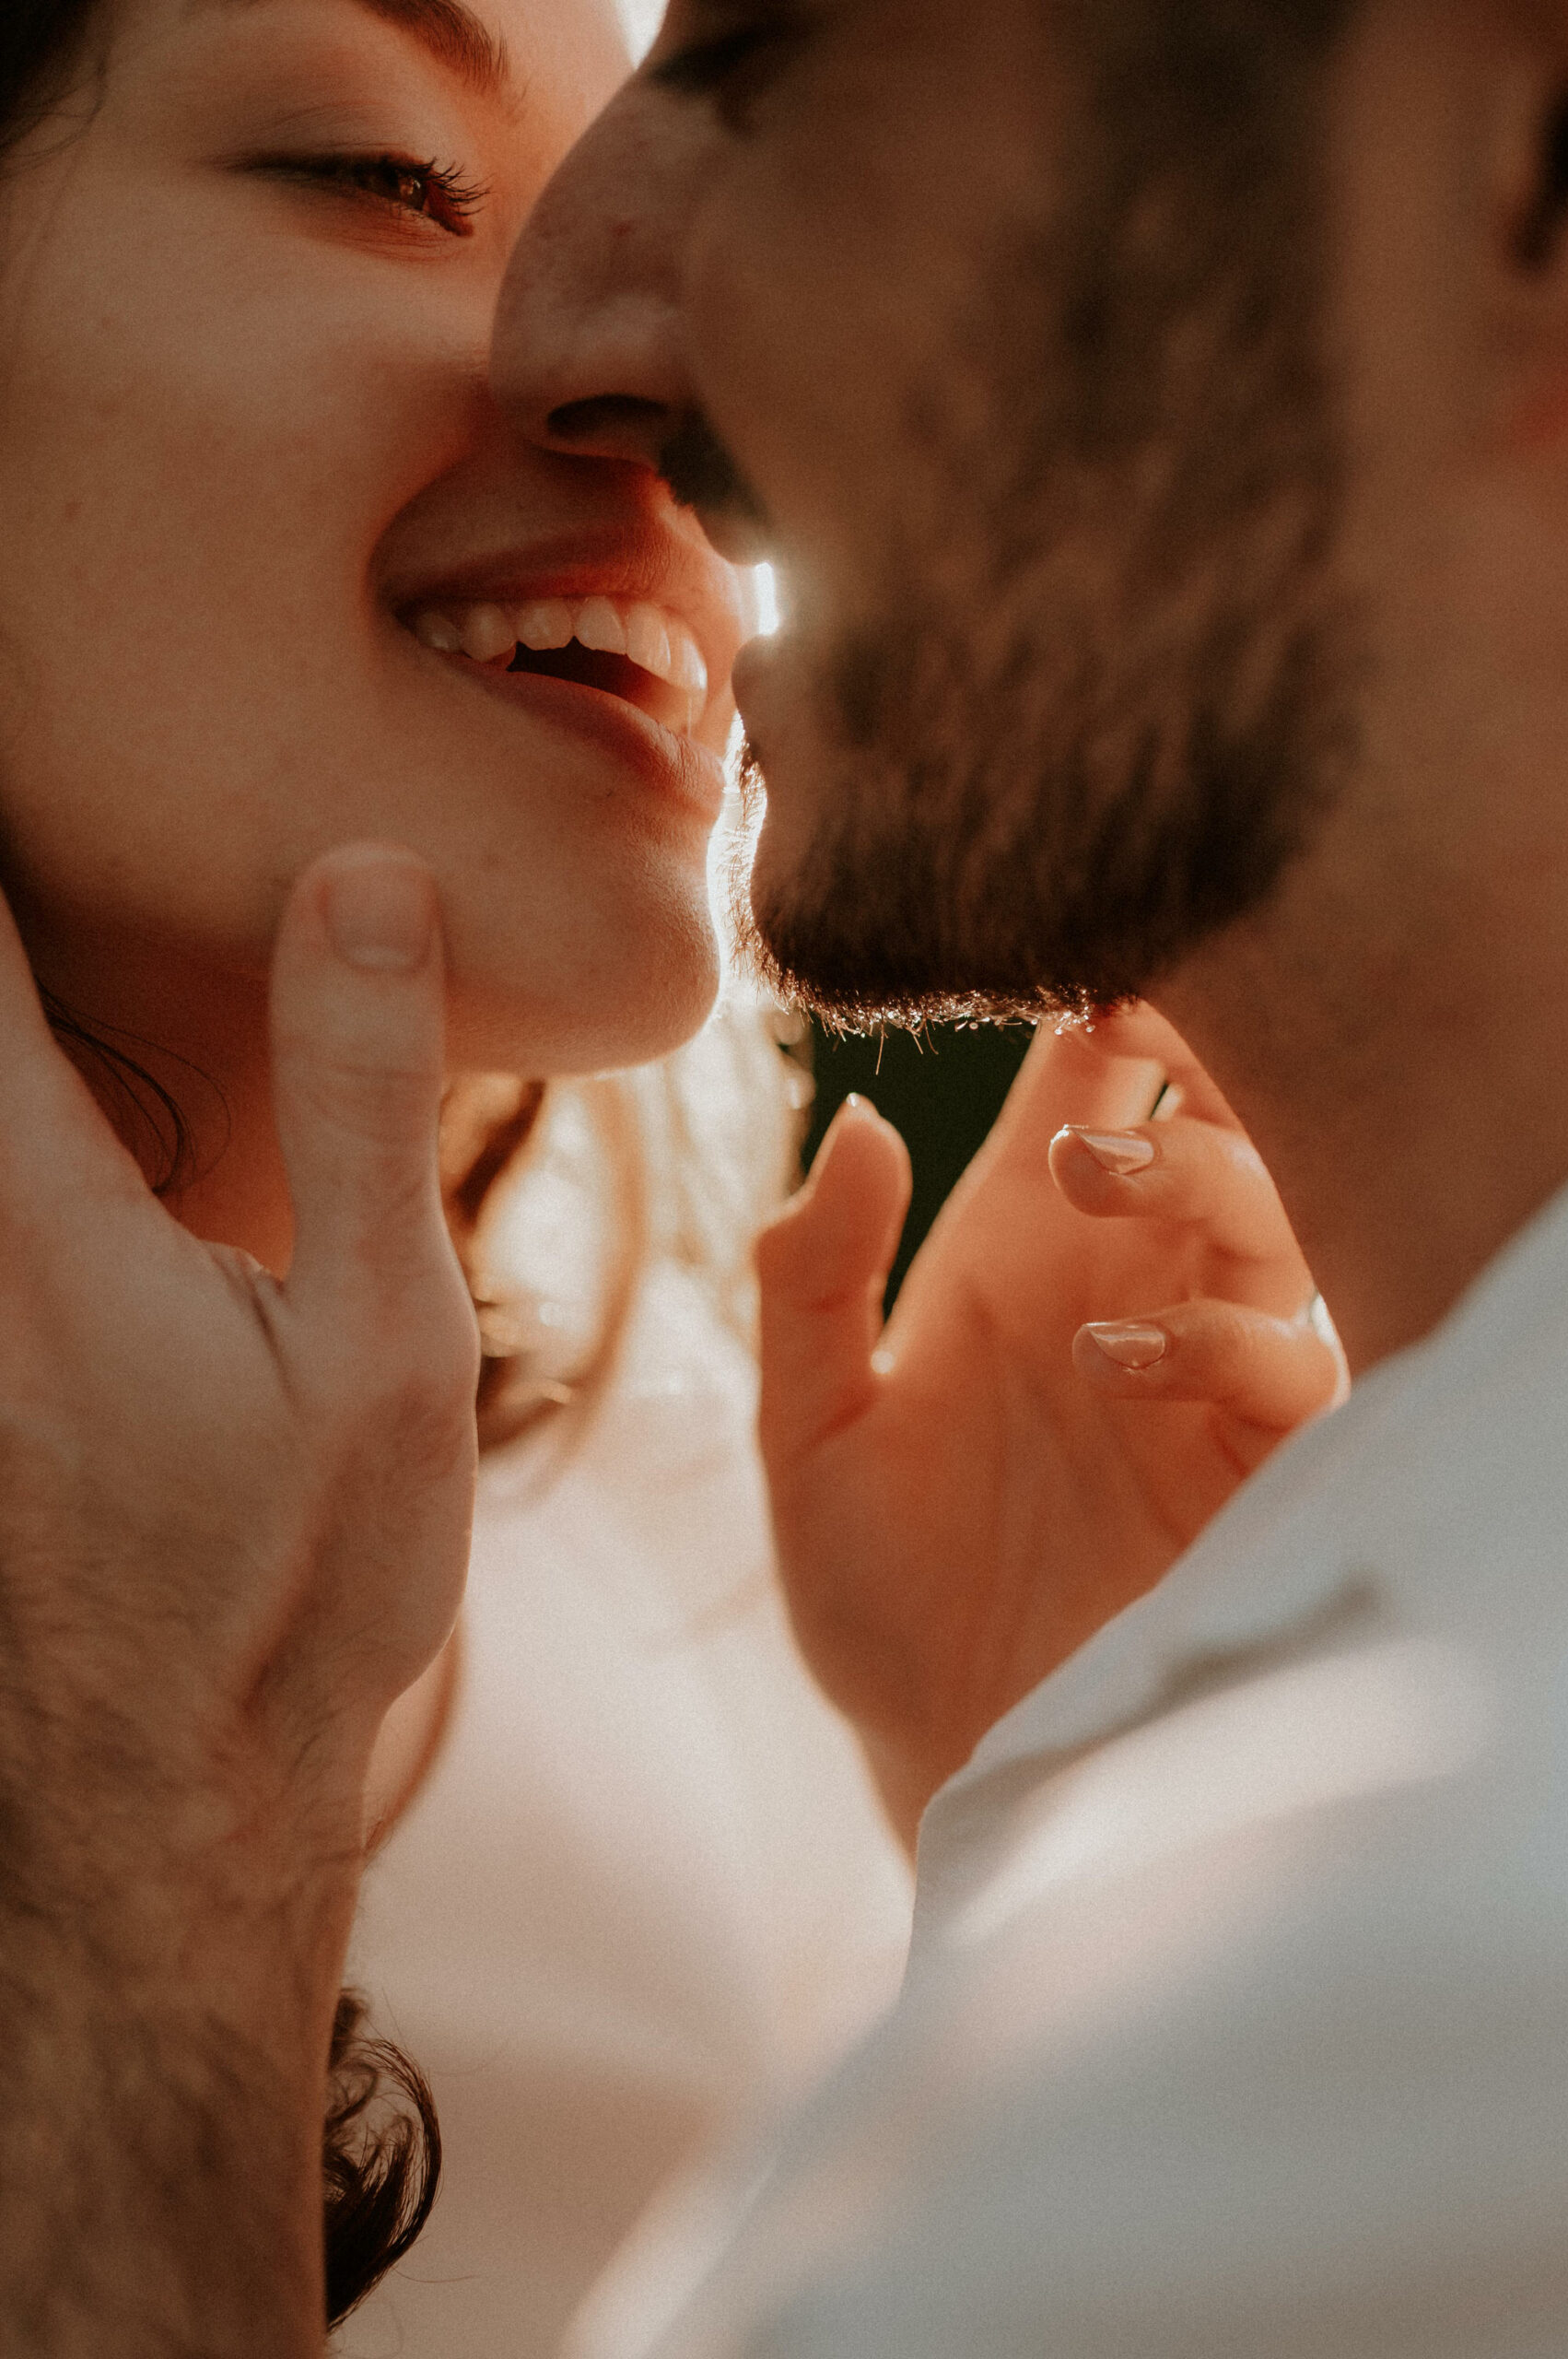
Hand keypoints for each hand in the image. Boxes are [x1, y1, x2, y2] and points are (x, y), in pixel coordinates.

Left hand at [0, 845, 477, 2352]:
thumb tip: (358, 869)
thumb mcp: (378, 1346)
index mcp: (33, 1211)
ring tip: (47, 921)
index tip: (17, 664)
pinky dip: (16, 1086)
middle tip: (37, 719)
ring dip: (11, 1003)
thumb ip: (360, 1093)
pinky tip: (52, 1076)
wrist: (165, 1805)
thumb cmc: (294, 1589)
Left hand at [757, 1007, 1341, 1849]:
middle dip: (1188, 1039)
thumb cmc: (874, 1587)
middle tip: (1137, 1007)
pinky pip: (1284, 1354)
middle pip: (1203, 1107)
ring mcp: (1197, 1362)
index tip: (1070, 932)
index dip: (1089, 993)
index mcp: (1018, 1239)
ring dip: (1193, 1167)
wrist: (946, 1746)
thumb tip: (858, 1121)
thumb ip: (810, 1278)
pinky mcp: (1252, 1461)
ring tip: (1092, 1185)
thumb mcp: (806, 1431)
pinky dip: (1215, 1332)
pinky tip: (1110, 1360)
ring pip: (1264, 1203)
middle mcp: (1123, 1278)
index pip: (1084, 1073)